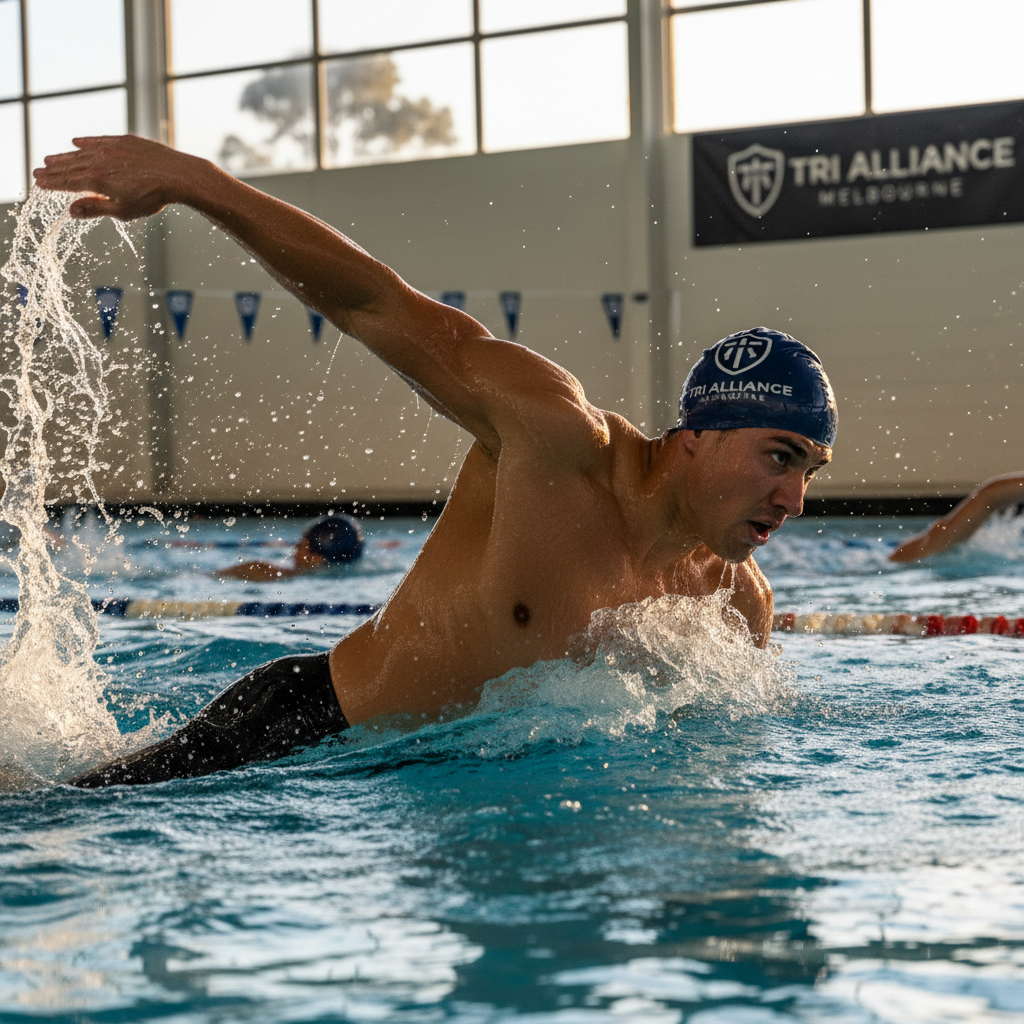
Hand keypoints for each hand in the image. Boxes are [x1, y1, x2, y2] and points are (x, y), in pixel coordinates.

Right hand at [32, 134, 199, 220]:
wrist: (178, 175)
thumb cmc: (152, 197)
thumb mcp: (123, 210)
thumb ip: (96, 208)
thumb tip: (71, 211)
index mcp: (97, 180)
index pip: (67, 182)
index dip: (52, 183)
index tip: (39, 183)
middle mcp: (100, 160)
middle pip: (70, 165)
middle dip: (53, 169)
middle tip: (39, 171)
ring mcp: (112, 148)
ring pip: (82, 151)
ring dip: (65, 155)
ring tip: (52, 158)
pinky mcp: (125, 141)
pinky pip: (99, 140)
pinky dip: (86, 141)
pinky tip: (77, 141)